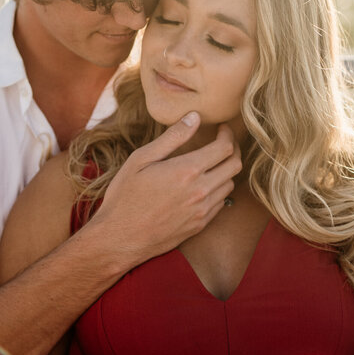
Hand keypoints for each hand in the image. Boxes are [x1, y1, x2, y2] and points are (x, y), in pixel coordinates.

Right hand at [90, 112, 241, 265]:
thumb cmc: (125, 196)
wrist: (119, 238)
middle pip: (234, 165)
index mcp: (187, 171)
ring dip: (225, 171)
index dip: (227, 134)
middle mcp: (200, 191)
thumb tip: (194, 117)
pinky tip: (202, 185)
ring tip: (211, 163)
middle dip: (232, 149)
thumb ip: (172, 137)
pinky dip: (217, 190)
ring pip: (229, 185)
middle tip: (222, 143)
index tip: (222, 129)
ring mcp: (202, 211)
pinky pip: (220, 203)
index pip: (224, 148)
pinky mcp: (199, 225)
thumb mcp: (141, 159)